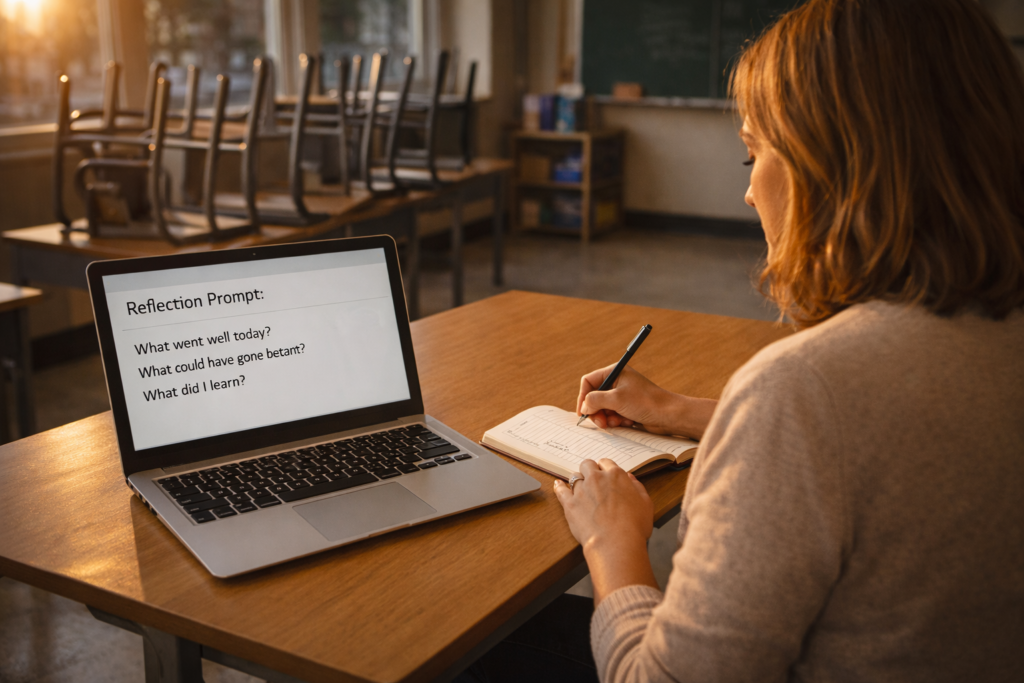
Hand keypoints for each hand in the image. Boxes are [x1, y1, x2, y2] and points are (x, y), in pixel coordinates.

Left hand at [554, 459, 658, 603]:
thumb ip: (637, 487)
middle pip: (587, 465)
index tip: (605, 474)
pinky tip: (558, 485)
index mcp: (616, 476)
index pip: (606, 462)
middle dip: (589, 470)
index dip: (605, 468)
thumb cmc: (633, 526)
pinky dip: (559, 487)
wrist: (615, 543)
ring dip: (578, 481)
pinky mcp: (570, 504)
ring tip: (581, 489)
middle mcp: (597, 479)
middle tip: (592, 480)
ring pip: (575, 477)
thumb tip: (630, 478)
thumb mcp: (645, 503)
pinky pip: (561, 490)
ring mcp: (582, 490)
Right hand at [576, 364, 716, 439]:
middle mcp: (617, 382)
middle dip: (596, 411)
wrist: (669, 415)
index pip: (588, 382)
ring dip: (607, 418)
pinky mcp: (627, 408)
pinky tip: (627, 422)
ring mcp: (622, 396)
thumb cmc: (646, 402)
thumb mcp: (616, 399)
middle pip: (594, 397)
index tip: (583, 412)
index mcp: (614, 372)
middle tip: (600, 423)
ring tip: (617, 421)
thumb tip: (583, 407)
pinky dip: (616, 420)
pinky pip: (612, 415)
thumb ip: (595, 400)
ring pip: (602, 408)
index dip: (583, 397)